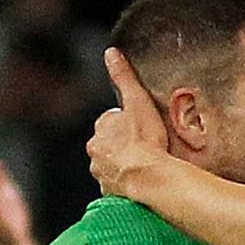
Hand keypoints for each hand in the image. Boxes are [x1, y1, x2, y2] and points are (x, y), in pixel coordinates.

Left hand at [88, 49, 169, 196]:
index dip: (127, 122)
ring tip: (145, 163)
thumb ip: (124, 76)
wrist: (148, 177)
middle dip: (122, 143)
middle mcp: (95, 151)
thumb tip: (111, 53)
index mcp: (100, 129)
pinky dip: (126, 180)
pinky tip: (141, 178)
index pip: (111, 121)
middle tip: (145, 145)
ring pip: (111, 163)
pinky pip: (117, 183)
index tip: (141, 126)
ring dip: (123, 162)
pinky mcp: (110, 191)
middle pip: (109, 143)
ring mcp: (101, 172)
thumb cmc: (145, 140)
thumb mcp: (137, 100)